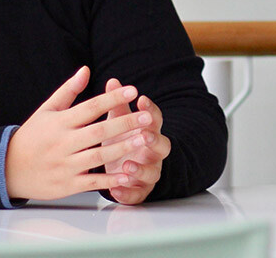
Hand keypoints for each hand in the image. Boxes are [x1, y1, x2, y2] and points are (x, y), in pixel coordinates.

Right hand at [5, 66, 155, 200]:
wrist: (7, 169)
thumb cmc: (31, 136)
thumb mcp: (46, 110)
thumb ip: (68, 91)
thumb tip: (86, 69)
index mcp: (60, 122)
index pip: (90, 107)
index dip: (111, 99)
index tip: (132, 90)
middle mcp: (63, 143)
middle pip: (99, 132)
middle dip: (125, 124)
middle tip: (147, 117)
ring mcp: (65, 165)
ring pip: (98, 156)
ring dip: (122, 149)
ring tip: (144, 140)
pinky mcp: (67, 185)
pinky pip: (92, 182)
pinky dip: (110, 180)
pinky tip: (128, 174)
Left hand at [101, 78, 170, 204]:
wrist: (124, 170)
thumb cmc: (122, 141)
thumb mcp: (119, 122)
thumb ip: (117, 104)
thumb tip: (113, 82)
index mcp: (149, 133)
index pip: (155, 120)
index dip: (150, 110)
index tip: (141, 100)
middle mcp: (153, 153)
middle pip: (162, 146)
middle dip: (154, 140)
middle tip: (144, 135)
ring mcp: (149, 172)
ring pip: (152, 172)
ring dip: (141, 169)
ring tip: (127, 165)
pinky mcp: (140, 191)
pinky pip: (137, 194)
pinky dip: (128, 193)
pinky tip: (117, 190)